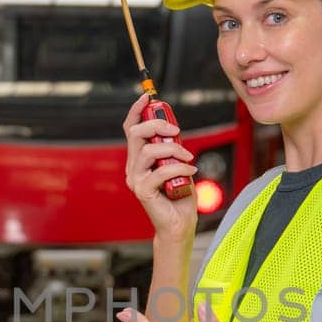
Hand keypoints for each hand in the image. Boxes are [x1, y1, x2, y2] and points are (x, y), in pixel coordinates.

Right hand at [122, 93, 196, 240]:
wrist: (180, 224)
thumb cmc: (179, 196)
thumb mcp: (178, 165)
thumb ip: (172, 148)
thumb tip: (174, 130)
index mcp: (139, 159)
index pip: (131, 129)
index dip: (137, 111)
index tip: (148, 97)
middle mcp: (133, 167)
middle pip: (136, 134)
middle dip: (157, 125)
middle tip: (177, 131)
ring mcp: (136, 179)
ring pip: (149, 151)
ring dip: (173, 149)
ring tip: (188, 157)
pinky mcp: (143, 191)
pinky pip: (160, 171)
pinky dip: (179, 167)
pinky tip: (191, 170)